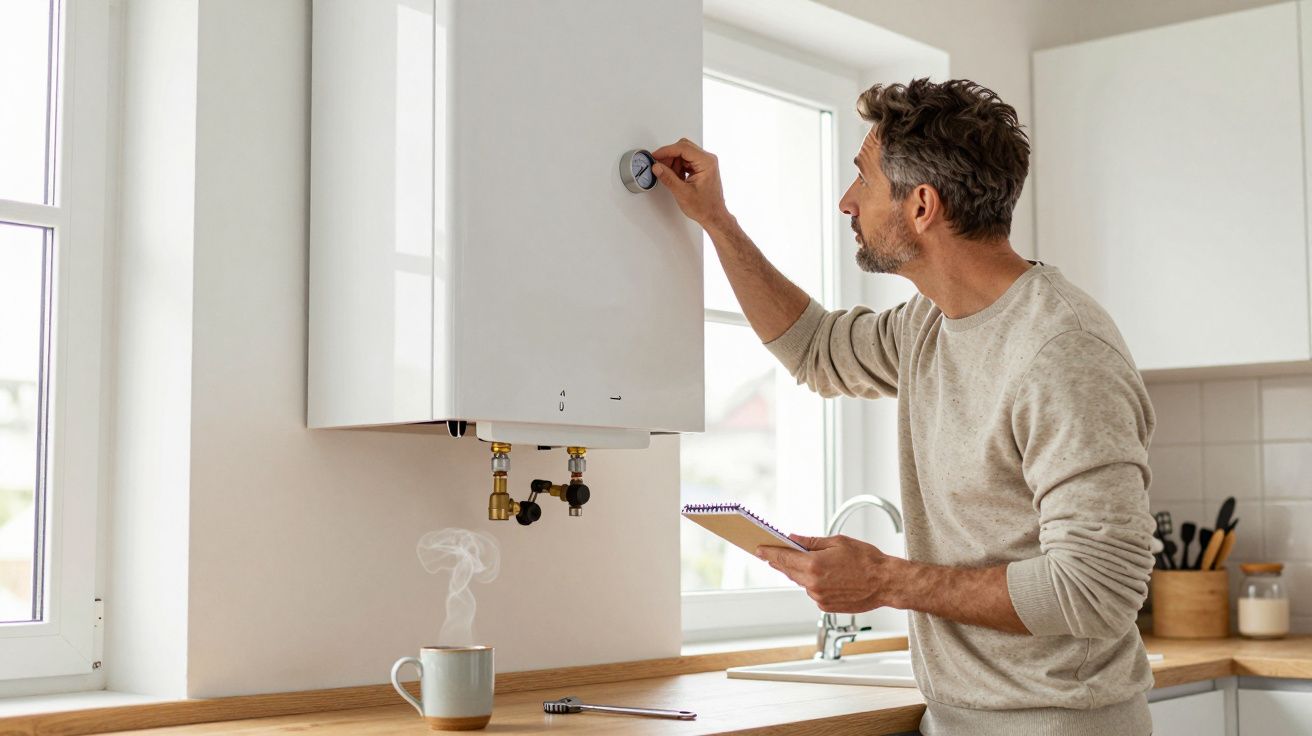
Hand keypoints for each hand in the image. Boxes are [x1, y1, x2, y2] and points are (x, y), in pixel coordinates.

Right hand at [650, 138, 730, 229]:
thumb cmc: (705, 207)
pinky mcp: (702, 168)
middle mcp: (708, 160)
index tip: (655, 156)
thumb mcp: (682, 193)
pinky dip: (678, 167)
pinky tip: (676, 178)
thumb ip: (668, 178)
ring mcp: (705, 163)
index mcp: (706, 162)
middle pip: (683, 148)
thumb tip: (657, 167)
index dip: (666, 151)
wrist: (714, 216)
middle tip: (659, 166)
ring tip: (670, 176)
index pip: (683, 148)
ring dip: (673, 163)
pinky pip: (686, 161)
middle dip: (669, 157)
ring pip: (683, 154)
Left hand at [756, 534, 901, 613]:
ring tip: (812, 562)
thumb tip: (793, 539)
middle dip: (781, 562)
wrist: (886, 583)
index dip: (769, 553)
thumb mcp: (837, 542)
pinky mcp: (826, 606)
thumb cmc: (867, 560)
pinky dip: (814, 583)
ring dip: (801, 572)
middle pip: (789, 571)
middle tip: (774, 553)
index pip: (783, 558)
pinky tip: (827, 576)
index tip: (759, 549)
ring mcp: (819, 598)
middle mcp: (813, 584)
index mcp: (814, 565)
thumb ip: (811, 542)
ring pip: (802, 582)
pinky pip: (813, 592)